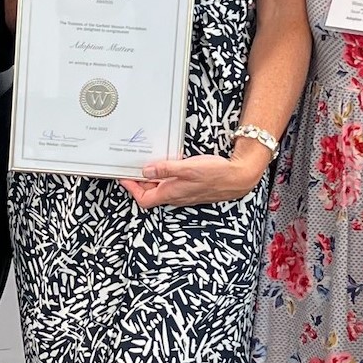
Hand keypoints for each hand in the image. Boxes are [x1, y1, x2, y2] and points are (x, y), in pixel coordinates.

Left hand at [122, 152, 263, 209]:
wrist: (239, 177)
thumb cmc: (216, 174)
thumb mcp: (188, 167)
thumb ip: (165, 168)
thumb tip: (146, 171)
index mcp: (172, 194)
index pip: (143, 199)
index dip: (131, 189)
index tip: (124, 178)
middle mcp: (176, 196)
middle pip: (150, 194)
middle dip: (139, 182)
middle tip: (132, 167)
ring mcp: (184, 193)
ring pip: (161, 189)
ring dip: (152, 179)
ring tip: (147, 164)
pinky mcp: (191, 188)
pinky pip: (172, 185)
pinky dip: (164, 176)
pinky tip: (168, 165)